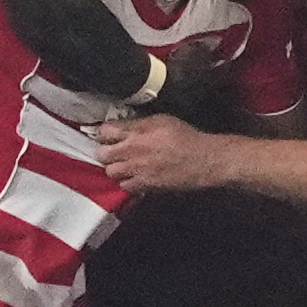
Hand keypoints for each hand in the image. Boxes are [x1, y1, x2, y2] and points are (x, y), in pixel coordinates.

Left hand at [92, 113, 233, 191]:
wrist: (204, 160)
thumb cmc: (186, 137)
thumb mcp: (162, 120)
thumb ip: (139, 123)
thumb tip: (124, 127)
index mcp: (137, 130)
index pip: (105, 130)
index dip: (104, 134)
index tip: (108, 136)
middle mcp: (132, 149)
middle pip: (102, 154)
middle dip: (107, 153)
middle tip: (116, 153)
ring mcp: (137, 168)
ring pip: (110, 172)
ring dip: (116, 169)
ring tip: (126, 167)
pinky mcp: (144, 184)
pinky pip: (124, 186)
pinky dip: (128, 183)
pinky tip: (136, 178)